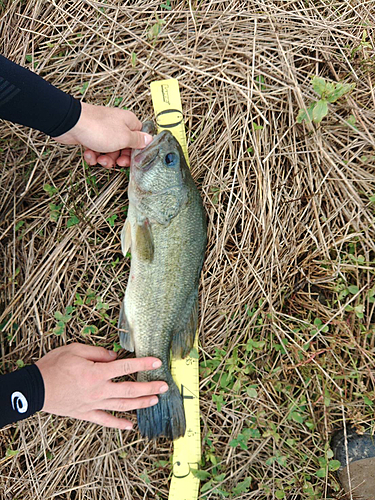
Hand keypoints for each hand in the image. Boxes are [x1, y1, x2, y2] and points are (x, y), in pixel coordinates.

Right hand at [35, 343, 167, 429]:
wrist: (34, 389)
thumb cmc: (53, 366)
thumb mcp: (74, 350)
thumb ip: (97, 352)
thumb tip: (114, 356)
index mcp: (96, 372)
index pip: (125, 367)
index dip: (143, 364)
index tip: (157, 362)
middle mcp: (99, 390)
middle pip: (129, 390)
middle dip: (149, 387)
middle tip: (164, 386)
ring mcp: (93, 404)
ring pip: (122, 406)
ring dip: (141, 403)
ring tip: (155, 400)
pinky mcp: (86, 413)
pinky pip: (105, 420)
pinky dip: (119, 424)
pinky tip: (131, 426)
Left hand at [53, 102, 152, 168]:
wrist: (71, 124)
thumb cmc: (97, 128)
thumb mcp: (124, 137)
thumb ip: (138, 140)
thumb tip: (149, 140)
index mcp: (129, 122)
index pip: (139, 138)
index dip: (136, 151)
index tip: (132, 160)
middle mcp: (117, 125)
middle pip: (124, 147)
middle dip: (118, 158)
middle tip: (115, 162)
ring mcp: (104, 130)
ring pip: (109, 150)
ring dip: (105, 158)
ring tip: (99, 159)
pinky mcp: (91, 136)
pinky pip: (97, 149)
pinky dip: (93, 155)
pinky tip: (89, 154)